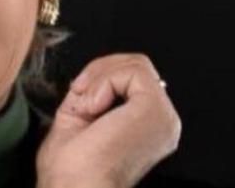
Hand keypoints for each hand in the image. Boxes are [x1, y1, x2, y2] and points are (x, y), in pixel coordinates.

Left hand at [35, 53, 181, 187]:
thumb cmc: (71, 171)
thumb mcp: (79, 118)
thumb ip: (92, 93)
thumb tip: (93, 72)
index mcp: (149, 127)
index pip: (134, 80)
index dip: (102, 78)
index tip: (79, 95)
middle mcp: (163, 123)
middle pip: (138, 67)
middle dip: (100, 71)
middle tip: (80, 95)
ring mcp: (163, 116)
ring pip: (136, 64)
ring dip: (100, 77)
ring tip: (87, 106)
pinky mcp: (155, 109)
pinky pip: (133, 71)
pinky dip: (105, 82)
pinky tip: (94, 107)